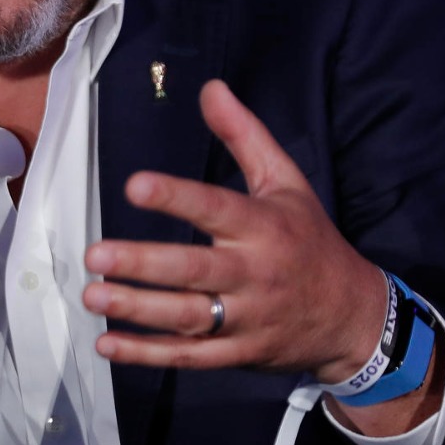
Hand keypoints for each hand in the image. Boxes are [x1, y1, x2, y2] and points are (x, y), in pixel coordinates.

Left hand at [82, 79, 386, 380]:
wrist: (351, 316)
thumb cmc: (309, 240)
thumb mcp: (286, 182)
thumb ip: (245, 135)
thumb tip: (210, 88)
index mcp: (263, 226)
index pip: (216, 209)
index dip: (176, 198)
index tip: (135, 185)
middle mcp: (254, 274)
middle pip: (194, 270)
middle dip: (143, 264)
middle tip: (95, 254)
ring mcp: (246, 319)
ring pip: (187, 317)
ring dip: (137, 309)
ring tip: (92, 296)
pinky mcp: (237, 354)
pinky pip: (189, 357)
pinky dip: (148, 354)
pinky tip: (108, 345)